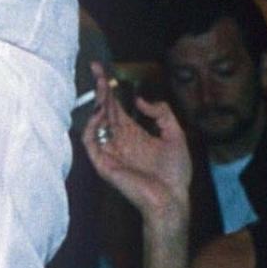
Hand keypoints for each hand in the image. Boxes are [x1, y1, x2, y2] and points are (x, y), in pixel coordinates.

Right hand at [78, 65, 190, 223]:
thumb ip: (161, 113)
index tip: (104, 70)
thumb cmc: (175, 173)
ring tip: (102, 86)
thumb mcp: (175, 135)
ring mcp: (110, 151)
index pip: (117, 107)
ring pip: (96, 122)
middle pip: (105, 109)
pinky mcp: (104, 163)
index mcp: (133, 134)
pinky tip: (101, 113)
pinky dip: (91, 126)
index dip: (110, 89)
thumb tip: (139, 100)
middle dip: (101, 89)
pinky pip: (91, 142)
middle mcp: (119, 140)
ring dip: (97, 103)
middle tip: (97, 69)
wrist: (172, 199)